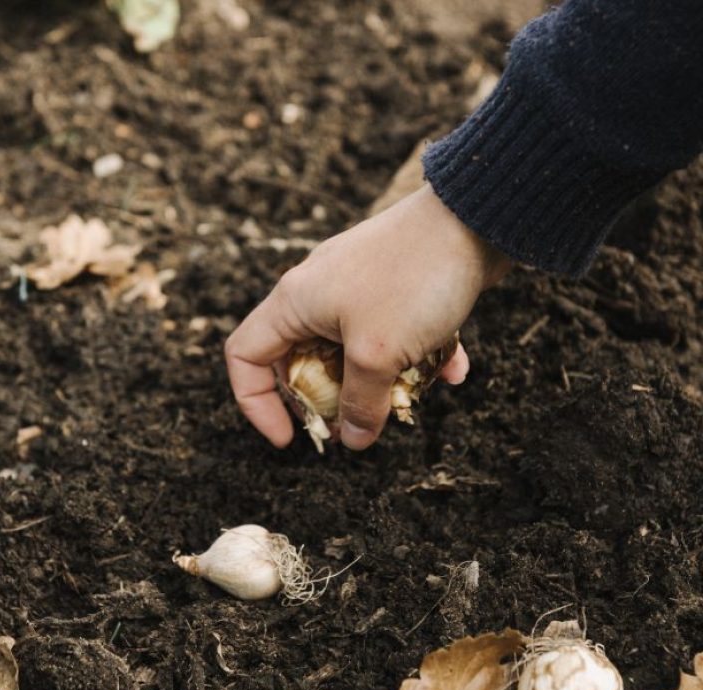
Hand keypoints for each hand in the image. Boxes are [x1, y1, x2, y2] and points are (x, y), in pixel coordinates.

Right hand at [225, 184, 511, 449]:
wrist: (473, 218)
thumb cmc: (413, 279)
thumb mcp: (378, 354)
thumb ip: (360, 404)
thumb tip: (354, 440)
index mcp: (294, 303)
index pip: (245, 356)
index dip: (257, 403)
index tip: (292, 436)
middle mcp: (317, 294)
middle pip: (300, 361)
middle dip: (328, 400)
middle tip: (355, 424)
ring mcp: (356, 288)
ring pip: (351, 353)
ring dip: (379, 382)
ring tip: (410, 396)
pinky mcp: (392, 288)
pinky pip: (391, 335)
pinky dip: (414, 358)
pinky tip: (451, 370)